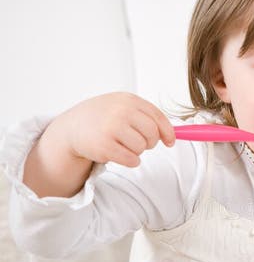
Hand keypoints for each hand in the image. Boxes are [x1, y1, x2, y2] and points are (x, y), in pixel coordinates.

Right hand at [24, 92, 175, 198]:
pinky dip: (130, 161)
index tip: (170, 141)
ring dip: (137, 152)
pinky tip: (119, 154)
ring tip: (123, 145)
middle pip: (152, 134)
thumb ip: (146, 116)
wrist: (73, 127)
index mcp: (128, 100)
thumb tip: (173, 134)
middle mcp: (120, 111)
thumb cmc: (103, 118)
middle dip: (150, 142)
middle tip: (140, 143)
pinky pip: (132, 160)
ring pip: (142, 148)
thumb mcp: (123, 107)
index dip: (168, 132)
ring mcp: (112, 128)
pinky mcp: (104, 146)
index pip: (157, 117)